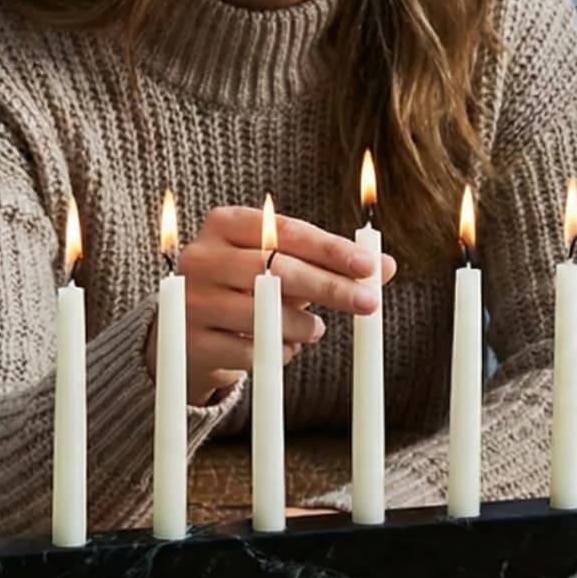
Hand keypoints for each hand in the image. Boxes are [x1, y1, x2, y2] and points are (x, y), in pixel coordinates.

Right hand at [143, 206, 397, 405]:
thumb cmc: (249, 291)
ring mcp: (191, 300)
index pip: (286, 232)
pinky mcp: (190, 342)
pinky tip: (284, 349)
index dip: (330, 249)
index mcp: (226, 224)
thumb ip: (334, 265)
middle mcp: (201, 257)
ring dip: (303, 326)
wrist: (189, 334)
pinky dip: (280, 352)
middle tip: (368, 303)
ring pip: (264, 313)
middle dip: (329, 287)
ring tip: (314, 329)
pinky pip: (251, 351)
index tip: (369, 267)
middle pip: (275, 269)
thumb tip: (386, 266)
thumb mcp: (289, 269)